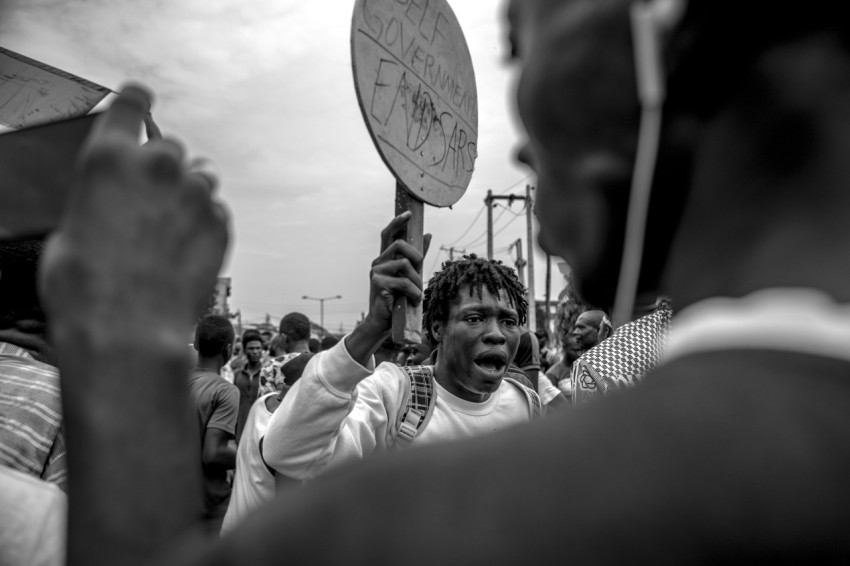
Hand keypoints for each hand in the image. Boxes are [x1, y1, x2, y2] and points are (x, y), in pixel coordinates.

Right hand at [39, 84, 228, 349]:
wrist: (128, 330)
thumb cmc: (85, 288)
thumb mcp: (69, 231)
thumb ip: (98, 198)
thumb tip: (109, 203)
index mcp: (108, 157)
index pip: (131, 103)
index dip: (137, 101)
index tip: (144, 98)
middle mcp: (157, 165)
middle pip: (169, 146)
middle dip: (162, 167)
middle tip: (151, 203)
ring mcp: (195, 193)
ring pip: (201, 176)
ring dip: (189, 192)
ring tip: (171, 230)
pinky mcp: (221, 222)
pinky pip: (217, 210)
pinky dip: (206, 222)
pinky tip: (186, 251)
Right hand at [364, 212, 430, 334]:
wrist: (384, 322)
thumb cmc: (398, 299)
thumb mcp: (410, 276)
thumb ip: (417, 256)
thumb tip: (428, 234)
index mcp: (385, 258)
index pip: (388, 234)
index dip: (397, 222)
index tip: (408, 213)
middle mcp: (378, 262)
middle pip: (399, 244)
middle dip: (416, 256)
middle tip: (420, 272)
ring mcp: (376, 272)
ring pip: (404, 264)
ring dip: (416, 280)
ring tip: (417, 294)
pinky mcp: (378, 283)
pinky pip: (403, 281)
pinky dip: (414, 292)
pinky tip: (413, 300)